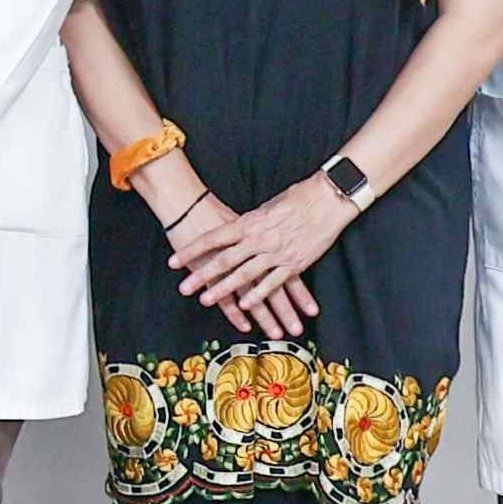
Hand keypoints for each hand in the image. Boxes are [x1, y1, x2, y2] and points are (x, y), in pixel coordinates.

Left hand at [173, 179, 348, 336]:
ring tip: (205, 300)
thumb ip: (250, 222)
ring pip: (244, 275)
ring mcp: (276, 253)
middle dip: (201, 275)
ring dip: (223, 289)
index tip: (173, 261)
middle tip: (183, 288)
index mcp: (249, 222)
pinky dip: (257, 294)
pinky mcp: (294, 263)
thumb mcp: (267, 207)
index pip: (213, 238)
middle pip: (224, 260)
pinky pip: (272, 282)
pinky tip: (245, 306)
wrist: (328, 199)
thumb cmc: (298, 198)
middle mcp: (258, 239)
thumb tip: (236, 230)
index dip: (191, 250)